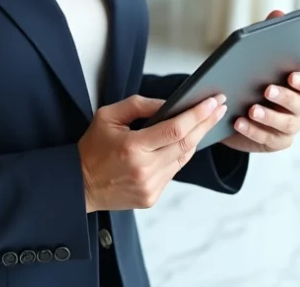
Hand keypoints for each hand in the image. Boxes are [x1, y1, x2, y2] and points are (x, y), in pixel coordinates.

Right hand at [78, 93, 227, 212]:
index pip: (174, 129)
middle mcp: (144, 169)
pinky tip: (186, 141)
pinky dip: (180, 155)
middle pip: (186, 144)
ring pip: (183, 158)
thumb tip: (168, 104)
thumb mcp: (107, 116)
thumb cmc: (92, 147)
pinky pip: (173, 172)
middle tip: (219, 107)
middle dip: (205, 123)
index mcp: (132, 147)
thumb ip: (138, 105)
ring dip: (196, 139)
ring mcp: (150, 186)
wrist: (79, 184)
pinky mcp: (152, 197)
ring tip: (207, 121)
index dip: (197, 115)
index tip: (212, 102)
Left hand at [219, 9, 299, 152]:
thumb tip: (278, 12)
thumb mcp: (252, 56)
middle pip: (299, 104)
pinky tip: (238, 122)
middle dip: (284, 97)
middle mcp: (297, 106)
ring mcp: (287, 126)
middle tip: (267, 90)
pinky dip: (254, 131)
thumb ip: (267, 35)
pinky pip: (268, 139)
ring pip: (287, 124)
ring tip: (251, 109)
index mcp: (295, 85)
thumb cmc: (246, 79)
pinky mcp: (274, 141)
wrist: (230, 110)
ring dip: (269, 117)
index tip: (291, 75)